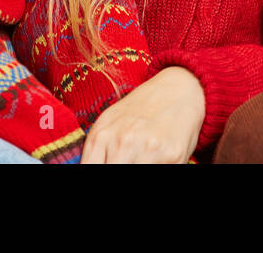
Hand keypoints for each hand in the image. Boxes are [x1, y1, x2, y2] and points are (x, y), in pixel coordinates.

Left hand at [82, 67, 204, 162]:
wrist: (178, 89)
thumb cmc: (139, 110)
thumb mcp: (109, 124)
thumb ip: (95, 151)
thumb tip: (84, 165)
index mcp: (101, 136)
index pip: (88, 169)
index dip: (95, 174)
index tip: (107, 163)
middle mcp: (123, 142)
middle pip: (112, 171)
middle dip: (118, 168)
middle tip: (125, 161)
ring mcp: (147, 149)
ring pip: (135, 173)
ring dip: (138, 167)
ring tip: (141, 159)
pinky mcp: (172, 156)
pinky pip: (160, 172)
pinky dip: (157, 167)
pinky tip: (157, 159)